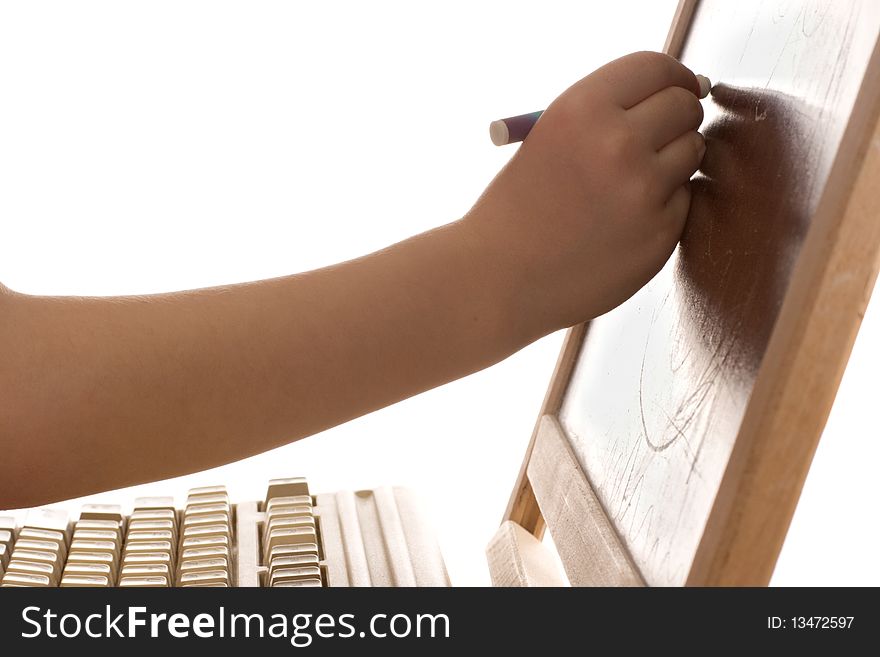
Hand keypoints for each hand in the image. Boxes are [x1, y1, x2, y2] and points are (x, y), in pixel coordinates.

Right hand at [463, 51, 705, 340]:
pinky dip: (663, 206)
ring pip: (692, 151)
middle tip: (657, 138)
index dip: (673, 77)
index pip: (656, 68)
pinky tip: (620, 223)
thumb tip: (685, 92)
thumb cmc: (519, 207)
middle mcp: (618, 144)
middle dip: (677, 117)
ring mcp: (643, 192)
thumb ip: (607, 113)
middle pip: (684, 106)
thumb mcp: (549, 137)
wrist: (498, 279)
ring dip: (673, 161)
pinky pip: (683, 200)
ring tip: (628, 185)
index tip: (677, 89)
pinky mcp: (660, 234)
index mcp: (582, 109)